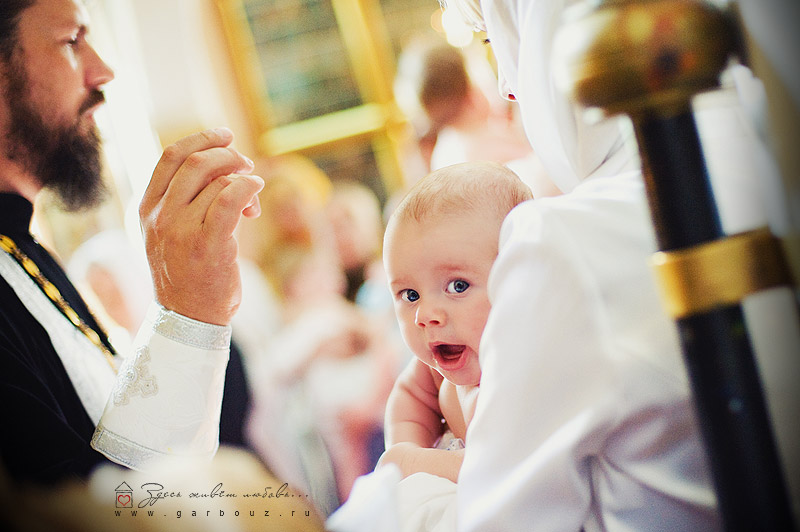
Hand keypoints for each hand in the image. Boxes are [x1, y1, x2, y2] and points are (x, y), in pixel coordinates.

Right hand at [139, 128, 263, 324]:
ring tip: (251, 204)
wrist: (187, 319)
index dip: (202, 139)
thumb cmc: (187, 275)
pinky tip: (256, 197)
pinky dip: (250, 188)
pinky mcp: (207, 244)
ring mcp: (181, 230)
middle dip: (229, 156)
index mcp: (145, 208)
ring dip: (244, 182)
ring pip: (218, 180)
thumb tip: (222, 166)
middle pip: (196, 162)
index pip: (170, 156)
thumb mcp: (169, 233)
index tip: (226, 136)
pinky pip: (231, 198)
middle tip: (247, 167)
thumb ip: (183, 201)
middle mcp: (159, 216)